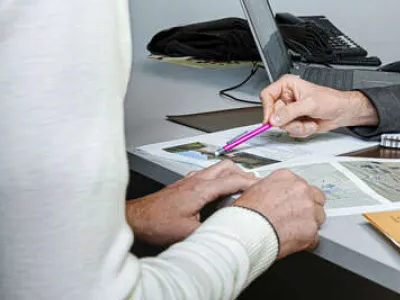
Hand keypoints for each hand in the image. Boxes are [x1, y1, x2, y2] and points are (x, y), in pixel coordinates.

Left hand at [126, 160, 258, 246]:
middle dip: (244, 174)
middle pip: (228, 166)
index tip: (263, 186)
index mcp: (201, 189)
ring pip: (217, 167)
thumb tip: (228, 231)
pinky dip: (218, 178)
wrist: (137, 218)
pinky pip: (207, 173)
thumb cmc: (156, 223)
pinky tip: (217, 191)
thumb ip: (212, 229)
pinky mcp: (184, 183)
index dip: (251, 183)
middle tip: (252, 186)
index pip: (233, 180)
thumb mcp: (189, 233)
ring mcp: (190, 180)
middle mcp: (196, 180)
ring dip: (231, 174)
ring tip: (239, 188)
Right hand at [233, 169, 325, 258]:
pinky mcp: (311, 230)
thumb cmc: (245, 215)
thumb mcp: (253, 190)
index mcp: (287, 178)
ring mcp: (308, 209)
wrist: (244, 233)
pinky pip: (314, 237)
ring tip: (293, 231)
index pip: (302, 185)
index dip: (298, 198)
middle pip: (316, 198)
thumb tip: (273, 194)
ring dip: (309, 224)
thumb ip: (271, 189)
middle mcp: (301, 190)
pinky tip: (293, 242)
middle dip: (309, 208)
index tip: (294, 204)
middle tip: (296, 218)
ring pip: (318, 217)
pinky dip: (306, 241)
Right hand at [260, 74, 378, 137]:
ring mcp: (290, 111)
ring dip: (297, 127)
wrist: (341, 112)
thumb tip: (274, 119)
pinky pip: (290, 130)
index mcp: (287, 86)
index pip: (267, 95)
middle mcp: (287, 98)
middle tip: (299, 120)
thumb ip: (290, 112)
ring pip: (282, 125)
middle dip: (288, 121)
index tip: (270, 120)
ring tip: (309, 121)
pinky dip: (302, 130)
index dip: (267, 108)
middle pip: (273, 114)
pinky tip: (310, 123)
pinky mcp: (295, 121)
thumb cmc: (330, 100)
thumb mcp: (309, 104)